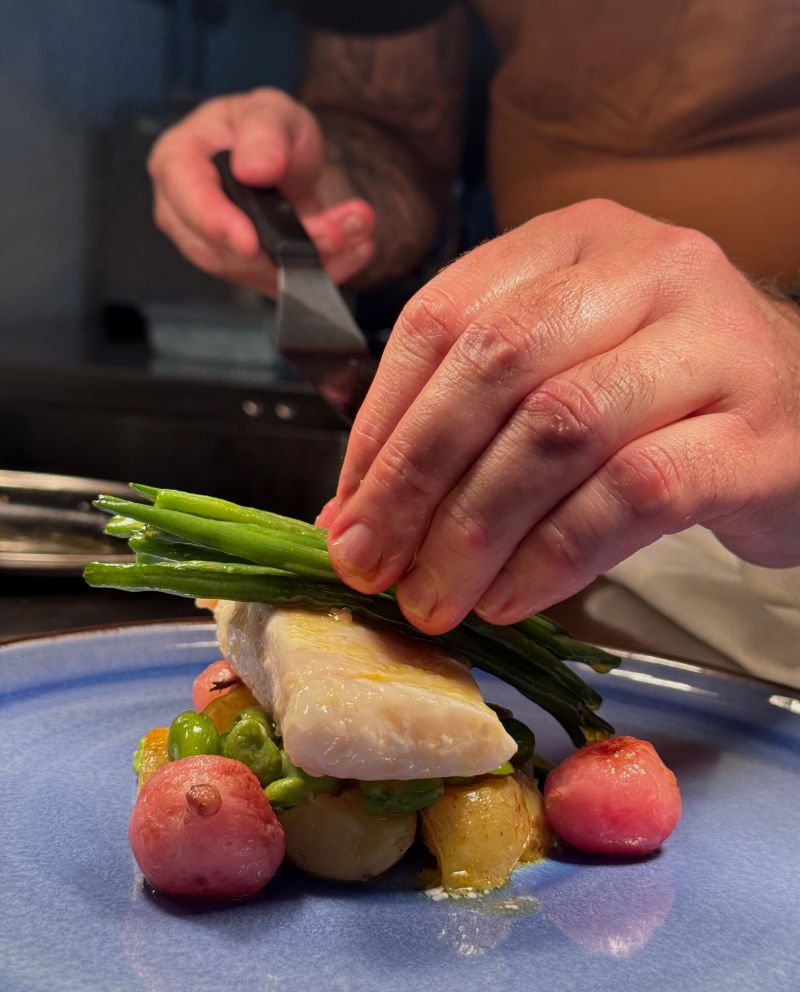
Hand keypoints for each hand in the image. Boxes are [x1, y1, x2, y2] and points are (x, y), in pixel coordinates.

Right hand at [147, 88, 374, 295]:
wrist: (286, 159)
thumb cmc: (264, 130)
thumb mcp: (270, 112)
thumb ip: (264, 134)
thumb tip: (255, 168)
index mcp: (179, 163)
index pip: (188, 200)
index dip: (218, 225)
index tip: (251, 242)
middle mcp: (188, 214)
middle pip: (223, 251)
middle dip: (283, 249)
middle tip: (337, 232)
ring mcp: (216, 248)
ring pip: (257, 274)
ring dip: (313, 259)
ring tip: (357, 233)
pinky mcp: (248, 272)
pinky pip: (281, 284)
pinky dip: (323, 270)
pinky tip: (354, 250)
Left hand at [325, 199, 799, 633]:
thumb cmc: (665, 403)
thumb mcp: (560, 377)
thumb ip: (466, 423)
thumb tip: (356, 512)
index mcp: (575, 239)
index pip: (444, 316)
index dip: (380, 422)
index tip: (346, 510)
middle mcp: (646, 268)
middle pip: (493, 364)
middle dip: (414, 477)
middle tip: (372, 565)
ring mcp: (711, 341)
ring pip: (558, 428)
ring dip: (475, 529)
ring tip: (435, 598)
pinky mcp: (758, 433)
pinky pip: (631, 494)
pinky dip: (553, 555)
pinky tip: (510, 597)